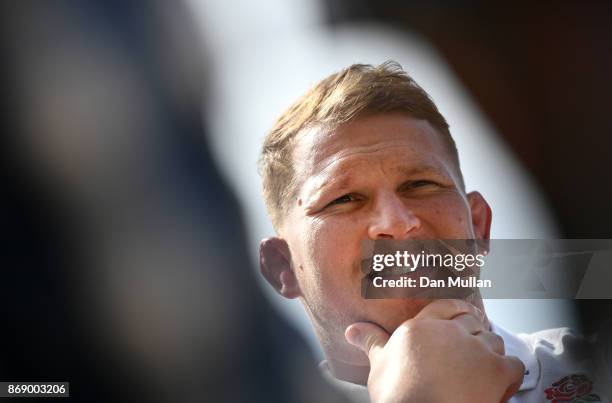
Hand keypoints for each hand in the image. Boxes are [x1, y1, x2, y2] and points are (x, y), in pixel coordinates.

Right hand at [345, 299, 523, 402]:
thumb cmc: (396, 396)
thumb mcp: (379, 366)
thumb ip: (371, 341)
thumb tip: (351, 329)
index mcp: (421, 327)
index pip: (446, 306)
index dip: (458, 310)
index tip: (465, 316)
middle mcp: (450, 332)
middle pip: (472, 322)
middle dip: (474, 334)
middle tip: (472, 349)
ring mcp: (475, 350)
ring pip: (493, 340)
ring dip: (491, 353)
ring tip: (483, 369)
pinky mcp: (497, 370)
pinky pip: (513, 364)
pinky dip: (510, 374)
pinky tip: (500, 383)